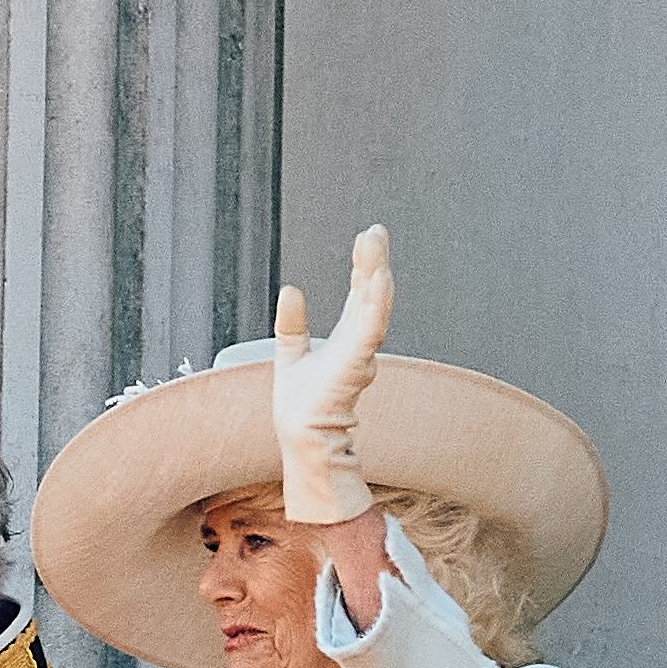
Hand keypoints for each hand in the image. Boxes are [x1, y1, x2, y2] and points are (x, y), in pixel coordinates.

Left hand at [272, 223, 393, 524]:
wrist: (300, 437)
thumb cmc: (301, 406)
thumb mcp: (290, 354)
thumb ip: (292, 324)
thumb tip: (291, 289)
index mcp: (348, 338)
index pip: (360, 294)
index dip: (365, 265)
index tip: (369, 236)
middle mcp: (360, 342)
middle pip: (371, 293)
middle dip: (373, 261)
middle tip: (375, 230)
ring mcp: (360, 352)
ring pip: (374, 305)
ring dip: (375, 274)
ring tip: (374, 245)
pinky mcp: (355, 363)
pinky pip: (369, 328)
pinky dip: (374, 304)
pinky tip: (376, 280)